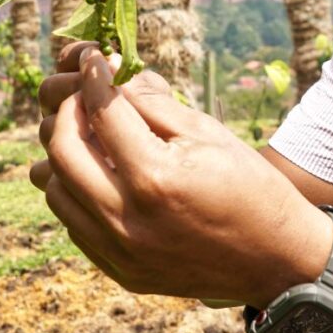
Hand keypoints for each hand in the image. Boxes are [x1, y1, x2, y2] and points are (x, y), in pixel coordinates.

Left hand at [30, 48, 332, 308]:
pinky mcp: (120, 271)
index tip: (96, 61)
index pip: (102, 114)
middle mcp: (128, 220)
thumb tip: (112, 78)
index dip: (95, 78)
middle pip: (61, 151)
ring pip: (55, 191)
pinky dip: (76, 192)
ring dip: (64, 155)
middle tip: (85, 97)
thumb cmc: (250, 187)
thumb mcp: (208, 134)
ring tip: (91, 136)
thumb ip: (153, 105)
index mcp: (156, 178)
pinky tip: (101, 175)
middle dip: (68, 112)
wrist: (276, 259)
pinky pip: (74, 224)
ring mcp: (120, 252)